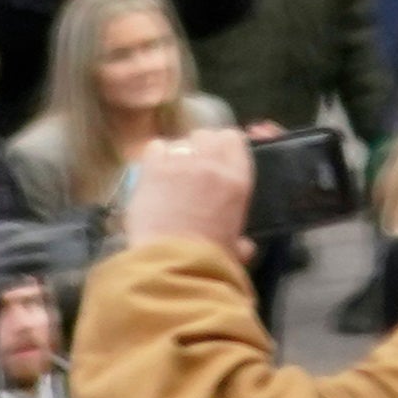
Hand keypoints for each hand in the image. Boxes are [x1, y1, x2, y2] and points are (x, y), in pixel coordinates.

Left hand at [117, 117, 253, 252]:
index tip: (217, 157)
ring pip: (180, 141)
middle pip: (206, 135)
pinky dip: (155, 157)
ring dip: (177, 154)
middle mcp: (211, 164)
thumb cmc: (210, 259)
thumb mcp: (234, 250)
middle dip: (199, 147)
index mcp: (237, 180)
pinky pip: (155, 147)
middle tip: (193, 167)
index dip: (223, 144)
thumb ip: (240, 243)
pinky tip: (153, 174)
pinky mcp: (154, 168)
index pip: (233, 139)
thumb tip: (244, 247)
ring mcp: (182, 163)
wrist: (176, 262)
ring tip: (170, 174)